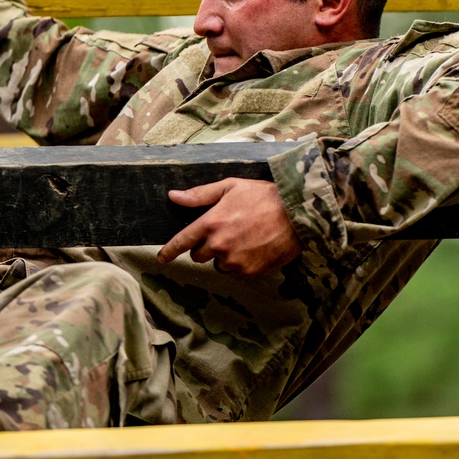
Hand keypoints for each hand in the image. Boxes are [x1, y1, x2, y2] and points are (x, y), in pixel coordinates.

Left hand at [158, 177, 301, 277]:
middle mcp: (218, 245)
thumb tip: (174, 196)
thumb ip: (200, 195)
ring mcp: (234, 261)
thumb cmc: (263, 196)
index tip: (161, 258)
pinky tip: (255, 246)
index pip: (182, 241)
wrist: (297, 214)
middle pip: (199, 255)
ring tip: (246, 237)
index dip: (169, 251)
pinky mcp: (249, 272)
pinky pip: (237, 271)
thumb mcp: (230, 186)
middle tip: (225, 232)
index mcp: (211, 223)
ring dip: (226, 254)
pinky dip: (242, 262)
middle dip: (206, 246)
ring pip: (219, 263)